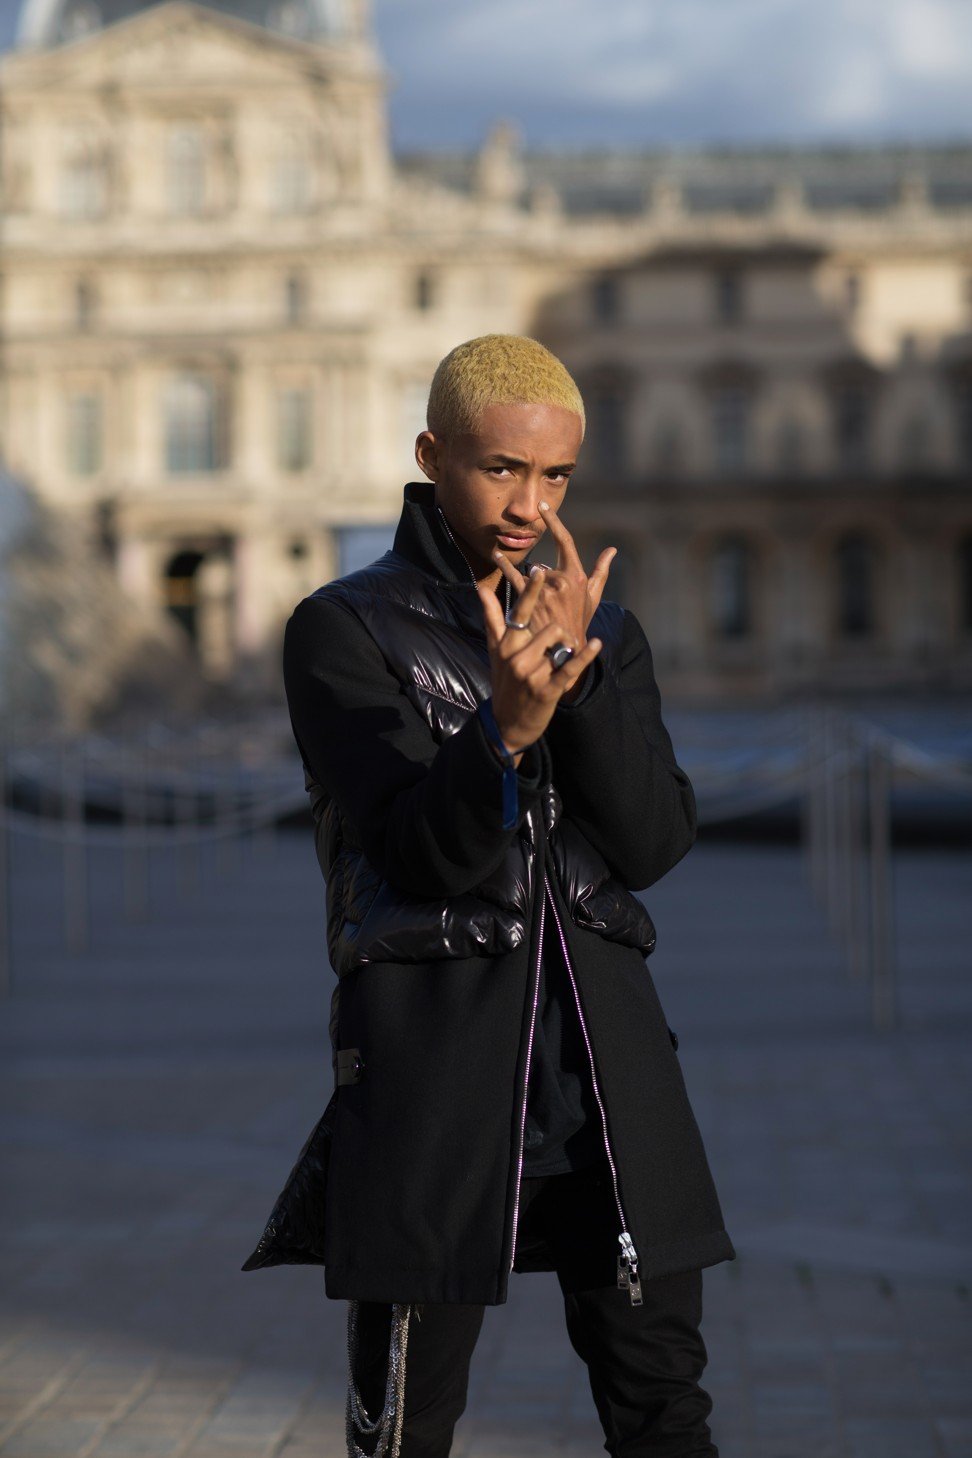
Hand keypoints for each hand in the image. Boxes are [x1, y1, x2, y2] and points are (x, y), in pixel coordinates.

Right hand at [476, 564, 602, 761]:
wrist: (508, 722)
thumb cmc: (504, 681)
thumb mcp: (495, 650)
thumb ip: (491, 617)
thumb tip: (481, 588)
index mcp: (506, 644)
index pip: (520, 612)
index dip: (531, 592)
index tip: (539, 570)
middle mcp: (516, 657)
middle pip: (549, 628)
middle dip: (558, 634)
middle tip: (556, 647)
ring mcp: (531, 674)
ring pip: (558, 646)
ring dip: (564, 650)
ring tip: (558, 661)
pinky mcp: (547, 690)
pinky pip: (569, 667)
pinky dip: (585, 656)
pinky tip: (596, 643)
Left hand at [492, 501, 615, 702]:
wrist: (566, 653)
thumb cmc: (581, 623)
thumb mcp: (593, 598)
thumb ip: (601, 571)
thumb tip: (612, 550)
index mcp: (577, 576)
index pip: (564, 541)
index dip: (554, 521)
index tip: (544, 506)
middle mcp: (560, 581)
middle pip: (543, 565)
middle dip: (541, 575)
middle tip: (542, 593)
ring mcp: (543, 593)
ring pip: (528, 573)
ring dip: (515, 568)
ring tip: (496, 555)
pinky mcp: (529, 603)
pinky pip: (515, 581)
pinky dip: (506, 570)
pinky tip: (496, 559)